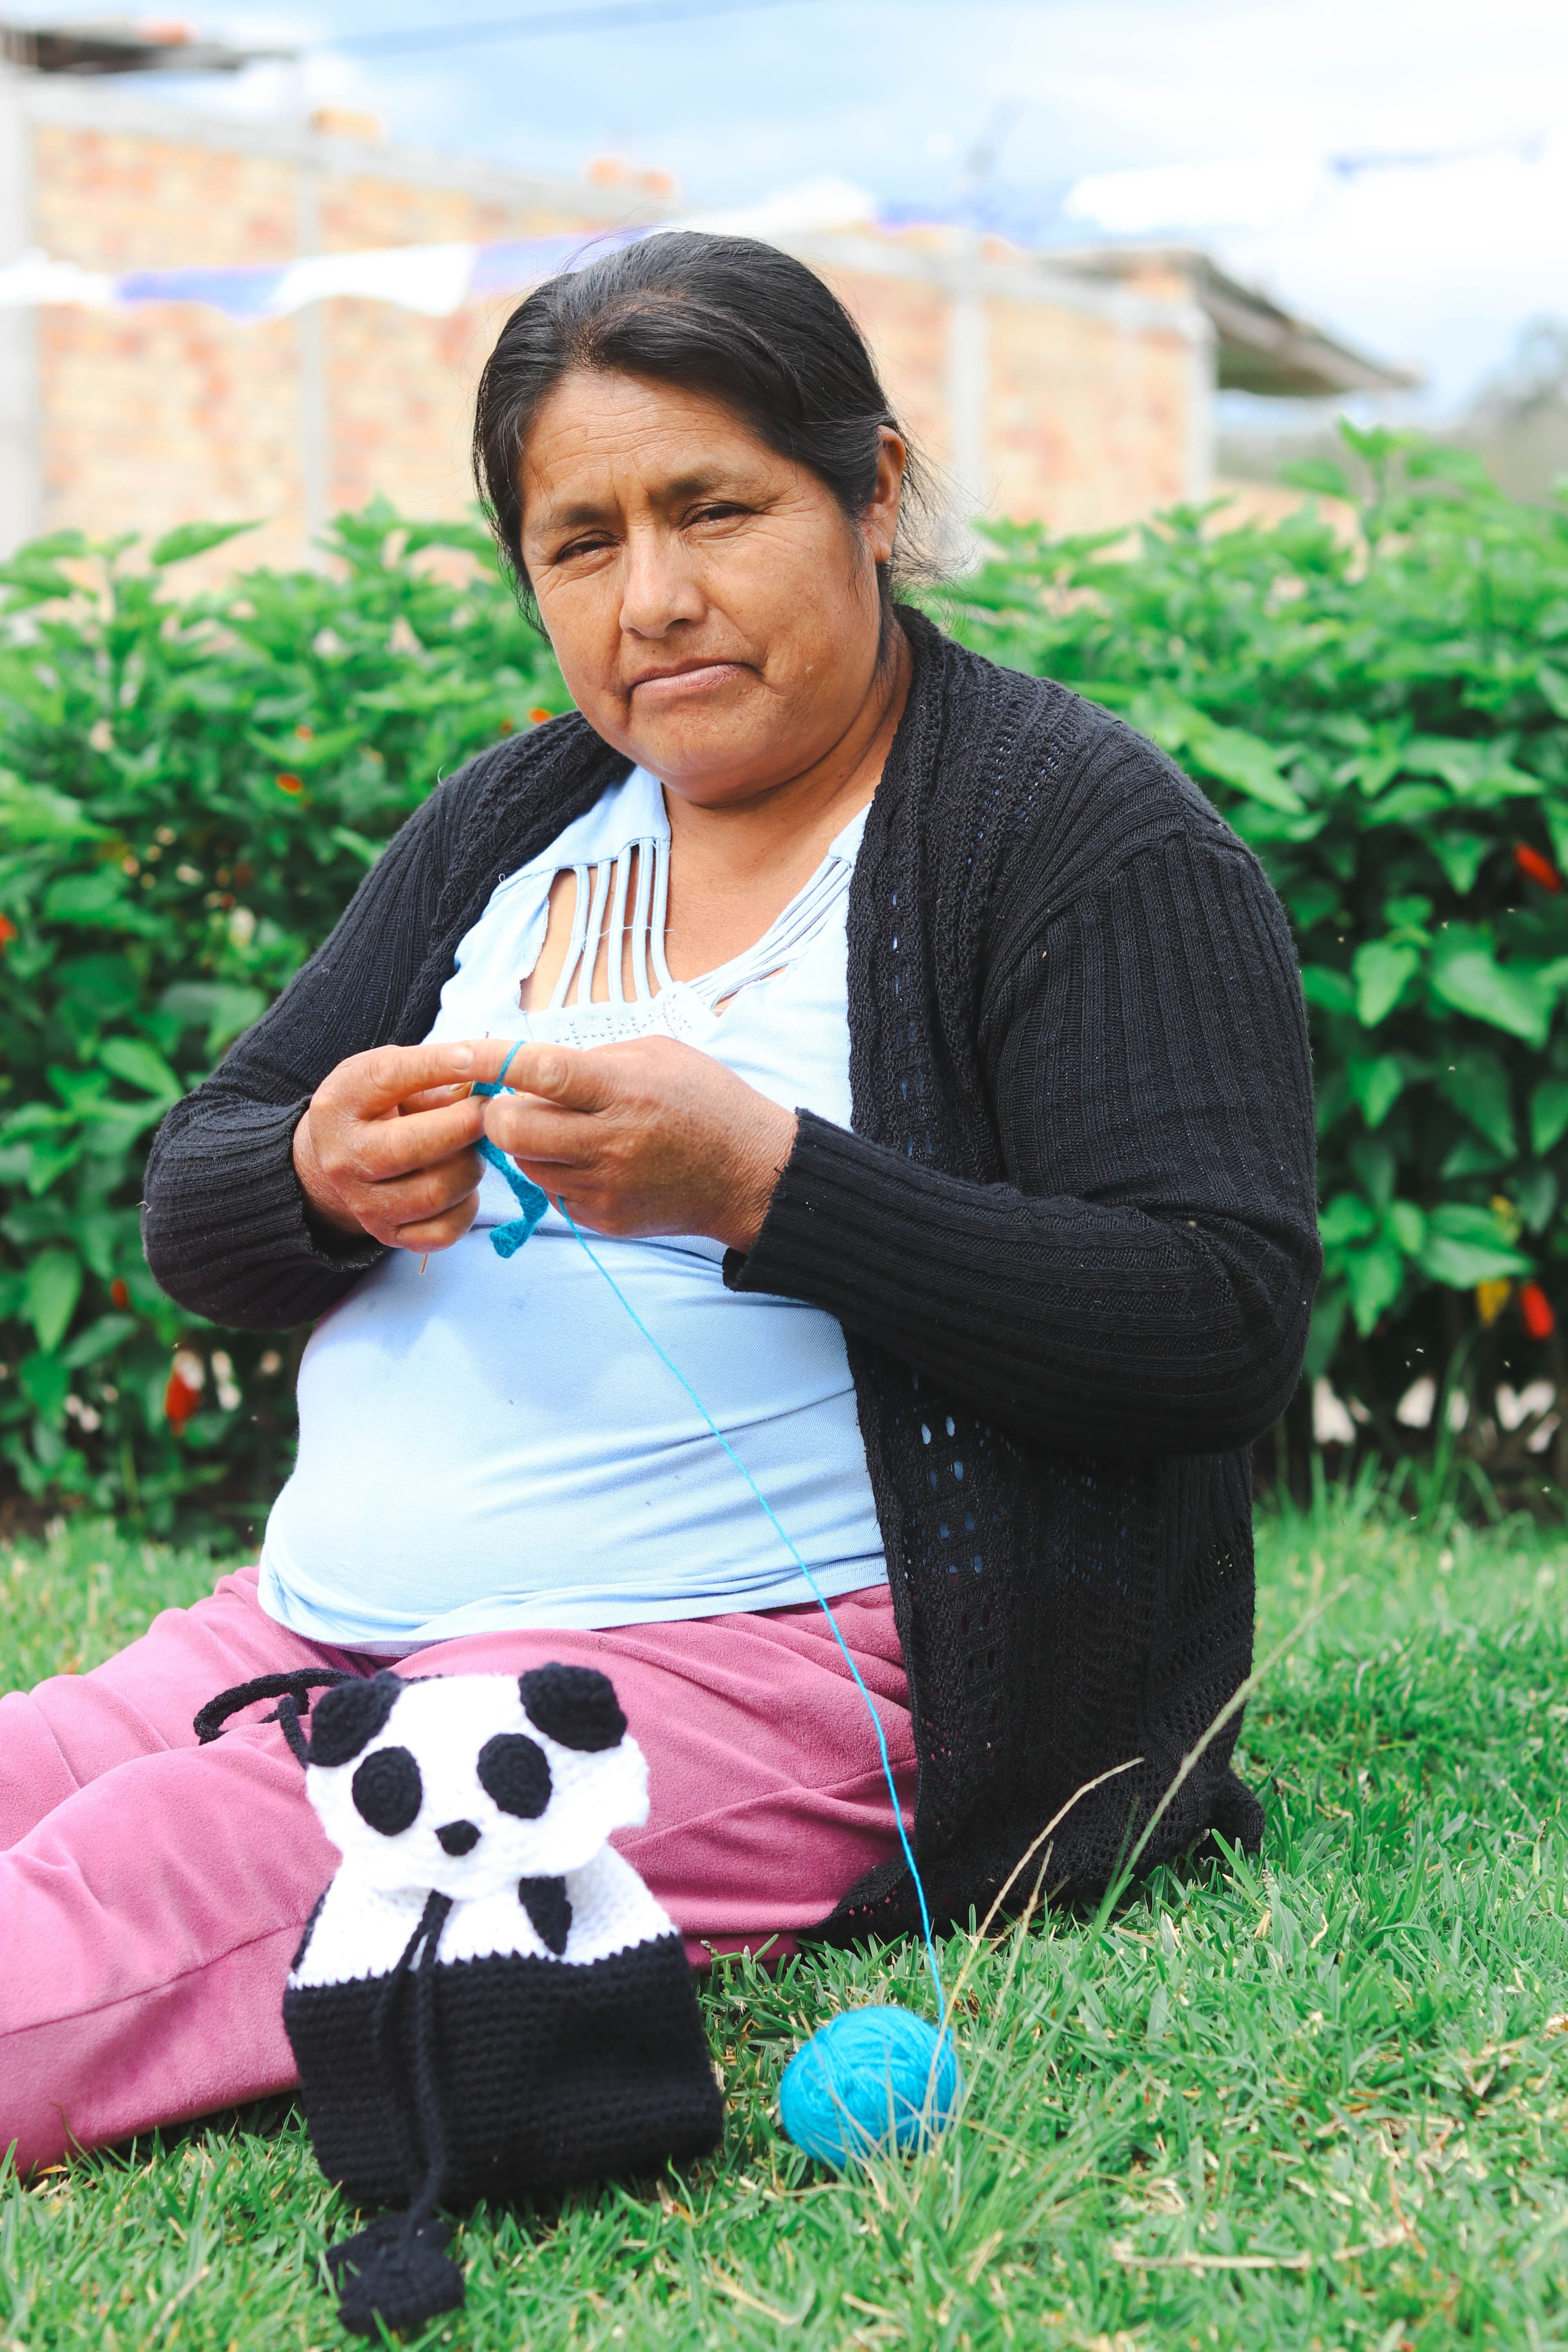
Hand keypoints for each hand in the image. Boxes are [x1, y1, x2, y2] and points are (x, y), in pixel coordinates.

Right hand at [292, 1042, 490, 1253]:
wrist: (343, 1159)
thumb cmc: (377, 1106)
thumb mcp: (388, 1074)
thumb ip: (429, 1073)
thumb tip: (484, 1077)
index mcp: (340, 1105)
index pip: (388, 1078)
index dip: (437, 1066)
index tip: (475, 1058)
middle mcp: (343, 1159)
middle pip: (410, 1148)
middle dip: (463, 1126)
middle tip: (488, 1112)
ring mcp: (364, 1204)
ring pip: (435, 1193)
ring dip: (470, 1166)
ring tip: (473, 1148)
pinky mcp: (388, 1235)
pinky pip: (444, 1231)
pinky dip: (467, 1206)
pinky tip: (463, 1184)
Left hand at [476, 1035, 797, 1251]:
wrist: (751, 1175)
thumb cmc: (706, 1104)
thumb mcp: (659, 1055)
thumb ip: (594, 1057)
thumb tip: (532, 1066)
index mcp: (625, 1091)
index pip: (542, 1072)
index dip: (494, 1062)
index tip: (462, 1054)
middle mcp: (611, 1142)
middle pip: (513, 1131)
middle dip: (499, 1113)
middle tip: (512, 1102)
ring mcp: (605, 1187)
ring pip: (524, 1164)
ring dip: (527, 1145)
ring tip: (563, 1130)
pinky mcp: (604, 1219)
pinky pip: (553, 1192)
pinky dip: (558, 1173)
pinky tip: (591, 1160)